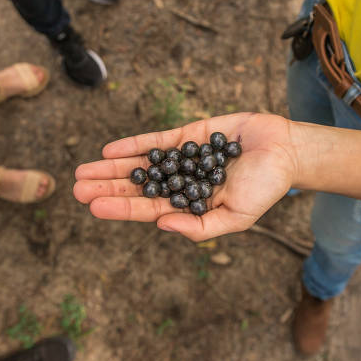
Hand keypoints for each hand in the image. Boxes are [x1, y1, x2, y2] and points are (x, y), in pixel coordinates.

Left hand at [74, 113, 297, 240]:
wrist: (285, 151)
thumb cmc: (265, 188)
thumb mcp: (237, 218)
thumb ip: (200, 227)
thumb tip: (160, 226)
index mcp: (190, 206)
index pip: (148, 209)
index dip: (121, 208)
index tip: (93, 207)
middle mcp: (181, 183)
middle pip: (137, 186)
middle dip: (107, 187)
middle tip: (75, 187)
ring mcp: (183, 158)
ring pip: (141, 163)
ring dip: (112, 167)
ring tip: (83, 170)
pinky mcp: (189, 134)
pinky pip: (157, 140)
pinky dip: (135, 144)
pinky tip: (111, 150)